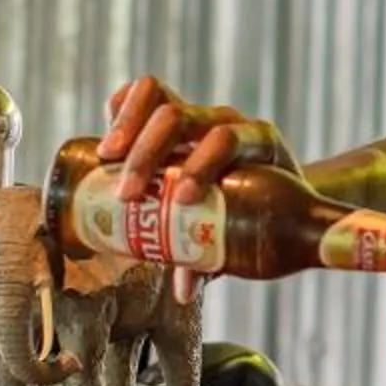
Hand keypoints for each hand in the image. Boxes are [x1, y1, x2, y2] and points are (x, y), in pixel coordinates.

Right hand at [99, 76, 294, 301]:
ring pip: (158, 96)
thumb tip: (183, 292)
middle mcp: (227, 119)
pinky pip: (146, 93)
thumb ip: (214, 257)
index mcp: (257, 142)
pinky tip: (108, 136)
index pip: (226, 139)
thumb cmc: (261, 212)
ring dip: (127, 126)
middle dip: (148, 153)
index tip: (181, 197)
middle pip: (181, 116)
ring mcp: (200, 112)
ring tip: (106, 159)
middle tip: (126, 193)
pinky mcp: (177, 109)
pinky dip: (123, 107)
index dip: (202, 164)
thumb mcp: (247, 229)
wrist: (279, 184)